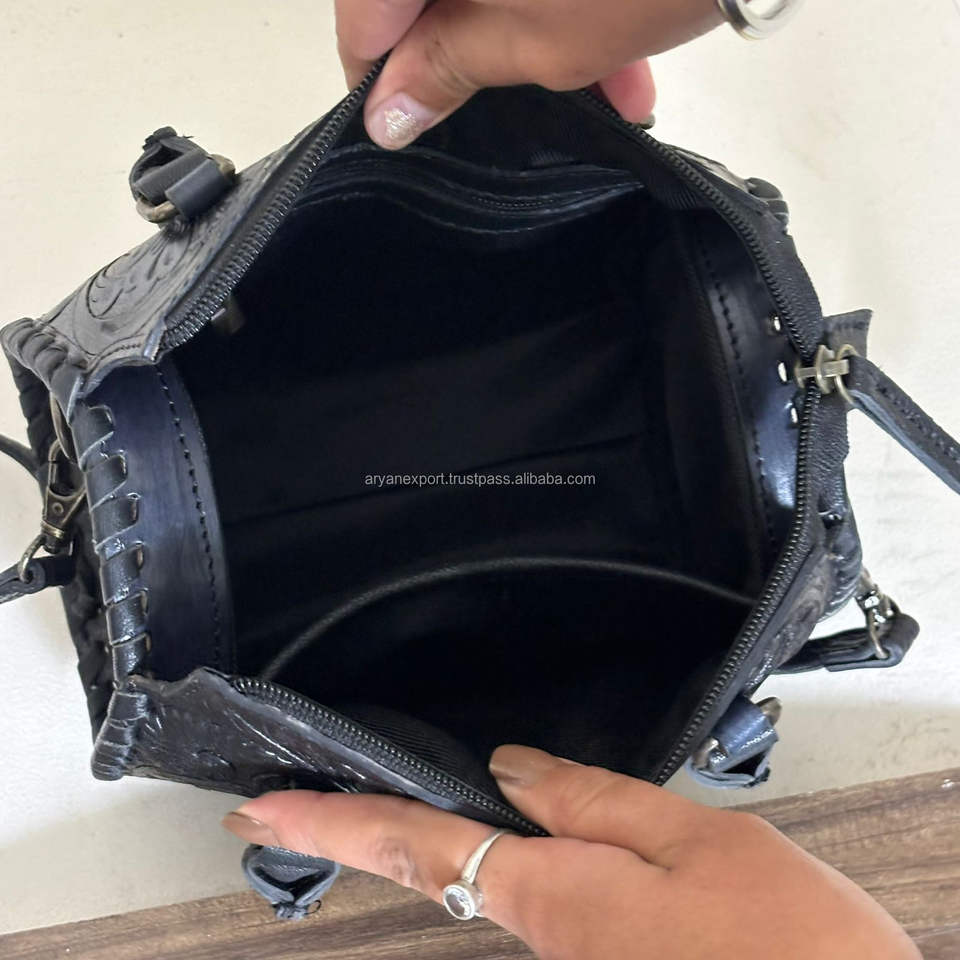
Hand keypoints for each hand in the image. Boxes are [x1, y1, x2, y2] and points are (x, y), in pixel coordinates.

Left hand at [222, 745, 919, 958]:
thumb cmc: (786, 942)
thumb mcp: (692, 842)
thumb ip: (590, 801)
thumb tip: (508, 768)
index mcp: (552, 893)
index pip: (412, 844)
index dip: (331, 824)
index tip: (263, 811)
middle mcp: (542, 931)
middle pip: (425, 866)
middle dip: (350, 832)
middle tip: (287, 805)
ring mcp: (569, 952)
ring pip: (470, 878)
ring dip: (409, 838)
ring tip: (361, 801)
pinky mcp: (599, 955)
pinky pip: (518, 890)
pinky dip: (477, 851)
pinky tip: (481, 825)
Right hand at [334, 0, 723, 149]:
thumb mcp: (535, 41)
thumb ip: (449, 69)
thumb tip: (387, 113)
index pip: (362, 8)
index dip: (378, 72)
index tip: (402, 119)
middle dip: (467, 47)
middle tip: (504, 106)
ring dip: (530, 24)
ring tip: (598, 84)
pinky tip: (619, 46)